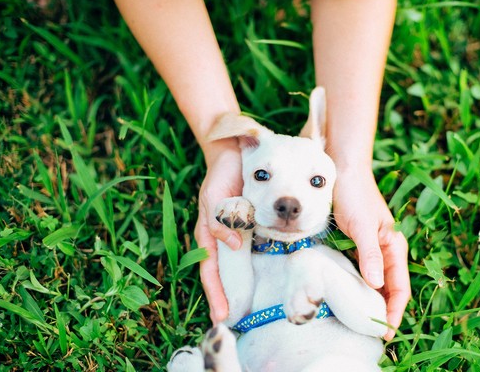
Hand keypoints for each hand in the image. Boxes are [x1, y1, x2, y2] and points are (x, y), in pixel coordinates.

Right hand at [194, 142, 242, 322]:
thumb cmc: (221, 177)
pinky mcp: (252, 227)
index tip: (222, 317)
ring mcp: (237, 234)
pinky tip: (270, 276)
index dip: (215, 294)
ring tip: (251, 309)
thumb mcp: (213, 197)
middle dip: (227, 298)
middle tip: (236, 323)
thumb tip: (233, 245)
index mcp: (209, 234)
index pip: (210, 271)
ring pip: (239, 266)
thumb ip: (218, 220)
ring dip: (242, 287)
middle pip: (223, 275)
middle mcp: (223, 239)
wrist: (236, 155)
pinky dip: (259, 264)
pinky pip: (256, 249)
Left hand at [332, 166, 410, 340]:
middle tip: (371, 334)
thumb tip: (376, 285)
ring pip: (374, 283)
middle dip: (384, 312)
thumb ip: (370, 254)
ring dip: (370, 302)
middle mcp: (385, 251)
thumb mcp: (362, 225)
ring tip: (359, 323)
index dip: (395, 312)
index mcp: (394, 247)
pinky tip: (345, 296)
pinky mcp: (355, 245)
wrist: (341, 169)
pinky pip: (359, 272)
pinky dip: (356, 287)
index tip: (386, 334)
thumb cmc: (354, 194)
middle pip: (389, 289)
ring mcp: (370, 249)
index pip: (400, 288)